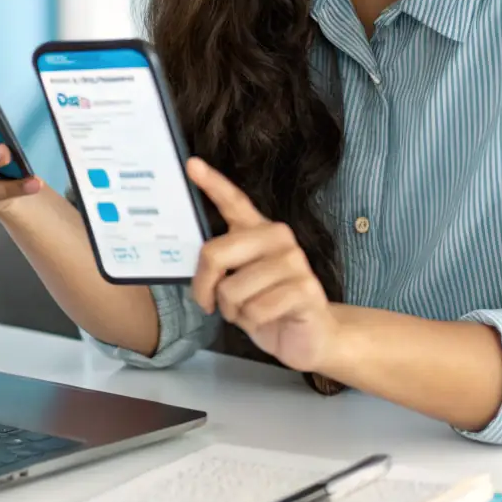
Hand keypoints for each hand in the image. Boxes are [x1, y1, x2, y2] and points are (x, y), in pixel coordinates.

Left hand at [188, 157, 338, 372]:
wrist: (309, 336)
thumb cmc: (267, 305)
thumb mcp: (237, 282)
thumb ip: (221, 265)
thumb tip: (197, 260)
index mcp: (259, 230)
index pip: (233, 201)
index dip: (212, 183)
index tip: (192, 165)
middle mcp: (278, 237)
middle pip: (215, 253)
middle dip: (204, 286)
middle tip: (210, 302)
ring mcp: (294, 261)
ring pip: (232, 290)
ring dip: (233, 311)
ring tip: (249, 311)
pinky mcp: (305, 288)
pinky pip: (255, 310)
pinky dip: (252, 323)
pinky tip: (268, 320)